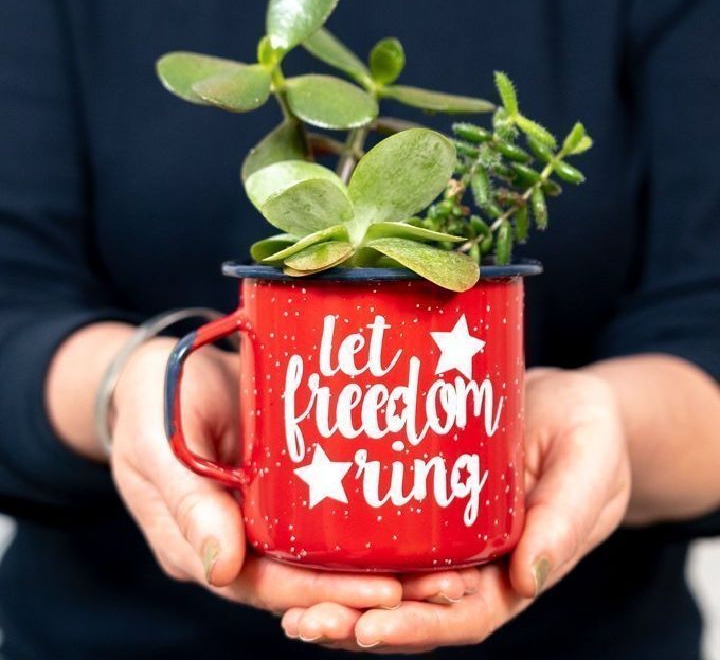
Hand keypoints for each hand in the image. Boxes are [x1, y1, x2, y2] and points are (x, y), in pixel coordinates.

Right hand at [109, 337, 471, 614]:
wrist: (162, 370)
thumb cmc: (153, 400)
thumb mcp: (158, 443)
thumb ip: (186, 501)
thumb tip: (220, 567)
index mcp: (200, 543)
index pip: (266, 585)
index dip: (324, 594)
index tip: (386, 591)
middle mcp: (238, 541)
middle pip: (306, 583)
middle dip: (372, 593)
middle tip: (442, 586)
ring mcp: (264, 516)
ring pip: (324, 558)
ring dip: (383, 568)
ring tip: (449, 570)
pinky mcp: (285, 487)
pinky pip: (327, 520)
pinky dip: (368, 530)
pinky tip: (419, 526)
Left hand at [280, 368, 631, 651]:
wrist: (565, 398)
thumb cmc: (588, 433)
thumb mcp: (589, 467)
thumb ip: (567, 518)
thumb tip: (529, 578)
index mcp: (513, 567)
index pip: (463, 615)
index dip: (419, 626)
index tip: (370, 628)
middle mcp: (470, 558)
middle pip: (411, 603)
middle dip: (359, 620)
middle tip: (305, 621)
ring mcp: (441, 528)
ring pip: (386, 571)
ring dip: (339, 591)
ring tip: (287, 599)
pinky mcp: (420, 491)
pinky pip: (380, 523)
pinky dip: (341, 540)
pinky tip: (300, 536)